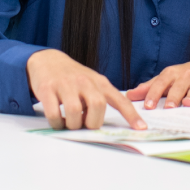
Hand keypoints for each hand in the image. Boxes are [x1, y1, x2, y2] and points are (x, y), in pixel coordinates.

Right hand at [26, 48, 145, 130]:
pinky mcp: (48, 89)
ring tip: (68, 122)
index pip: (120, 100)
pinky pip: (54, 114)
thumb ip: (101, 99)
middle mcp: (85, 81)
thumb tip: (106, 124)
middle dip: (91, 123)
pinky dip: (56, 123)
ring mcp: (66, 84)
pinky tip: (57, 120)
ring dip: (72, 125)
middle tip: (84, 124)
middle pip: (97, 107)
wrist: (48, 61)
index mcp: (99, 82)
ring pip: (75, 113)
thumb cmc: (73, 77)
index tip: (141, 128)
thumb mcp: (91, 83)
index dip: (131, 115)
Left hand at [127, 59, 189, 108]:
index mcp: (172, 74)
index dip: (154, 94)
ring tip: (187, 104)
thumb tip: (129, 95)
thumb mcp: (166, 79)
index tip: (148, 106)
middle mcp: (187, 76)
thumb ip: (149, 87)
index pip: (161, 83)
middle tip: (168, 107)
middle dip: (173, 96)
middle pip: (178, 86)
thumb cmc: (183, 77)